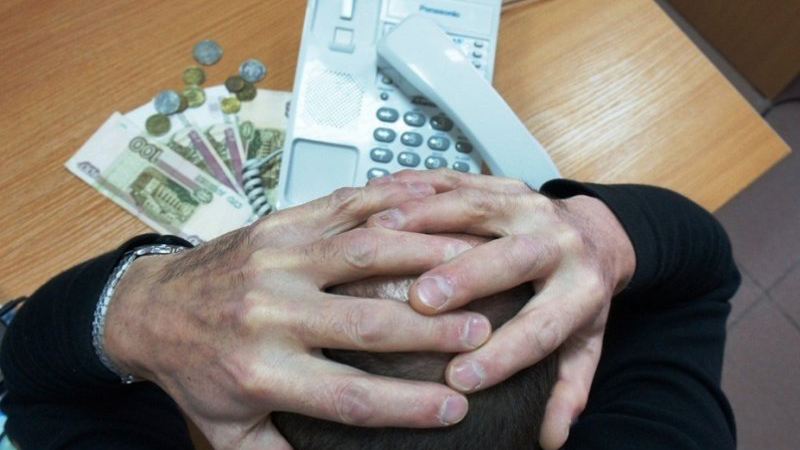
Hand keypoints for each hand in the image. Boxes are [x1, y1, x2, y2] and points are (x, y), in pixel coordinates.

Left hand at [102, 181, 493, 449]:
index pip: (348, 396)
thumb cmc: (194, 368)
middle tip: (484, 333)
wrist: (145, 307)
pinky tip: (430, 205)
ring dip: (425, 257)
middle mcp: (270, 311)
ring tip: (474, 263)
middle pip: (367, 322)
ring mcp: (278, 259)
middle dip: (432, 330)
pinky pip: (345, 207)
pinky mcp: (282, 225)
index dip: (408, 406)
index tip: (456, 407)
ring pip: (364, 253)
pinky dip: (392, 203)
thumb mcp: (226, 431)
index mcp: (260, 370)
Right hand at [366, 170, 635, 449]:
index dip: (503, 354)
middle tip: (422, 300)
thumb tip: (552, 437)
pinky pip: (459, 178)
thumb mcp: (585, 344)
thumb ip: (568, 388)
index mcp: (581, 288)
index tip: (461, 380)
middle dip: (465, 276)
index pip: (542, 326)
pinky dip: (417, 187)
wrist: (597, 234)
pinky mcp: (502, 183)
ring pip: (478, 206)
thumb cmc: (581, 293)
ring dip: (427, 219)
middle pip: (511, 256)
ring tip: (381, 238)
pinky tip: (381, 197)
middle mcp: (556, 240)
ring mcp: (529, 204)